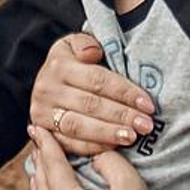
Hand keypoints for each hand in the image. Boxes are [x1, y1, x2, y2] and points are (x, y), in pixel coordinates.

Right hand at [27, 31, 156, 154]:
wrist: (45, 82)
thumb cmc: (70, 63)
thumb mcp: (74, 44)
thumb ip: (86, 43)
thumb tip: (93, 53)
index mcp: (58, 65)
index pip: (97, 80)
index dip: (125, 92)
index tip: (148, 104)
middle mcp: (47, 89)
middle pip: (90, 104)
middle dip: (122, 116)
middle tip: (146, 125)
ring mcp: (42, 113)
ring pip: (78, 126)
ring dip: (108, 133)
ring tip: (132, 136)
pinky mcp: (44, 133)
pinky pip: (70, 144)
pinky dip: (93, 147)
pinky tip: (113, 147)